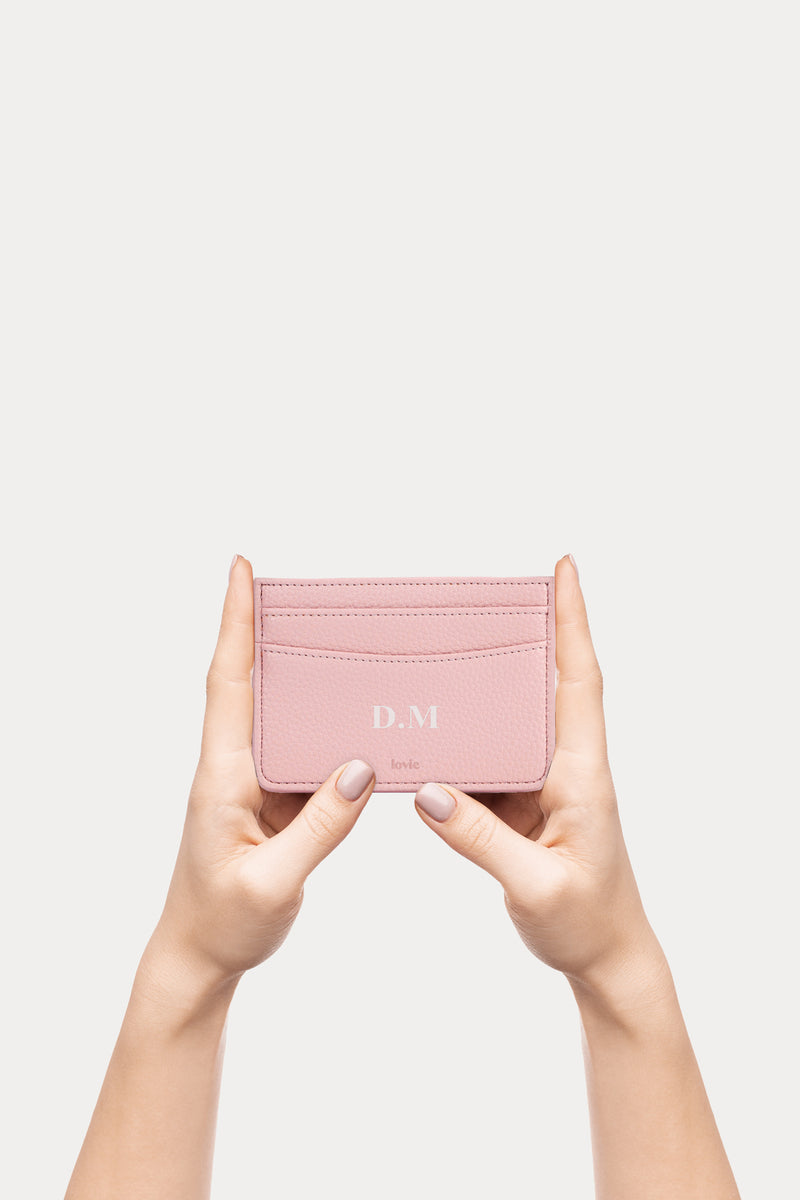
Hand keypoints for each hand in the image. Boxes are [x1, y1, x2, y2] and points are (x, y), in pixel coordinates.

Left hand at [143, 555, 375, 997]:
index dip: (234, 623)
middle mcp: (235, 768)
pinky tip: (357, 716)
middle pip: (251, 682)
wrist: (202, 958)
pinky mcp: (274, 801)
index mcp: (223, 776)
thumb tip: (361, 766)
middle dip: (268, 627)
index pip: (227, 683)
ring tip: (340, 636)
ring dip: (302, 673)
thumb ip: (319, 827)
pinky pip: (302, 751)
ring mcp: (254, 783)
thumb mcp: (273, 882)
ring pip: (279, 714)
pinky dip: (325, 725)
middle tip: (305, 586)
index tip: (242, 570)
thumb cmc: (224, 924)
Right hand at [413, 555, 666, 1000]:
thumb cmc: (586, 922)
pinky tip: (430, 730)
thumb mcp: (534, 886)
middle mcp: (564, 768)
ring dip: (485, 684)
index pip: (579, 682)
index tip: (564, 570)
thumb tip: (430, 791)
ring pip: (511, 720)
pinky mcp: (520, 805)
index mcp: (582, 775)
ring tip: (444, 648)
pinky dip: (462, 740)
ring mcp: (542, 784)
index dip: (574, 622)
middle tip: (488, 589)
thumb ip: (481, 839)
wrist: (604, 957)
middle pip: (546, 683)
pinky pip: (488, 760)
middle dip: (527, 630)